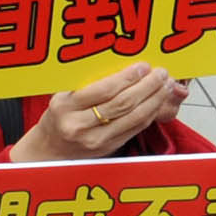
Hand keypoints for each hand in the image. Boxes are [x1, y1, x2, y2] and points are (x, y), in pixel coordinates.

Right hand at [14, 62, 187, 161]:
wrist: (50, 149)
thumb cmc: (59, 117)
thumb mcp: (63, 97)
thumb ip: (88, 84)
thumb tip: (124, 68)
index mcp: (65, 107)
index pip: (103, 90)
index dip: (127, 77)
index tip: (142, 66)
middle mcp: (79, 125)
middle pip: (122, 104)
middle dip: (146, 86)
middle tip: (160, 73)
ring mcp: (95, 140)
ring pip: (134, 117)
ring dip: (154, 99)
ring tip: (165, 85)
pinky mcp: (109, 148)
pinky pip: (135, 129)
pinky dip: (150, 113)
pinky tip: (157, 102)